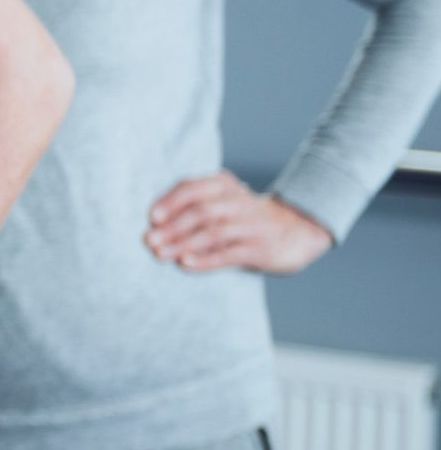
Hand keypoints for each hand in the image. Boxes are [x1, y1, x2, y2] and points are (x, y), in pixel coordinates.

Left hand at [146, 172, 333, 274]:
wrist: (299, 230)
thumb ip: (196, 205)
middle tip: (150, 241)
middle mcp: (239, 202)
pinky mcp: (261, 249)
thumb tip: (155, 224)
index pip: (194, 188)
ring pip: (213, 233)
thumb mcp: (225, 200)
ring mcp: (252, 226)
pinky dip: (206, 259)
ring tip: (161, 254)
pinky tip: (187, 264)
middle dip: (173, 228)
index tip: (153, 218)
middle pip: (201, 212)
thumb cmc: (246, 216)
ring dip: (183, 244)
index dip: (171, 202)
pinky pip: (229, 254)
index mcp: (225, 186)